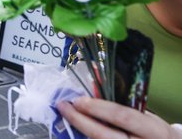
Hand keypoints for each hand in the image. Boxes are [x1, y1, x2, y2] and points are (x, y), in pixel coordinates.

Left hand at [57, 97, 181, 138]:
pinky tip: (77, 128)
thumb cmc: (151, 129)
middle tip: (63, 107)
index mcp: (152, 130)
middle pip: (103, 135)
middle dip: (80, 121)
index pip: (122, 116)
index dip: (98, 108)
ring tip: (67, 115)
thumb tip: (93, 82)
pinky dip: (85, 137)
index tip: (78, 100)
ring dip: (79, 130)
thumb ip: (120, 103)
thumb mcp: (143, 114)